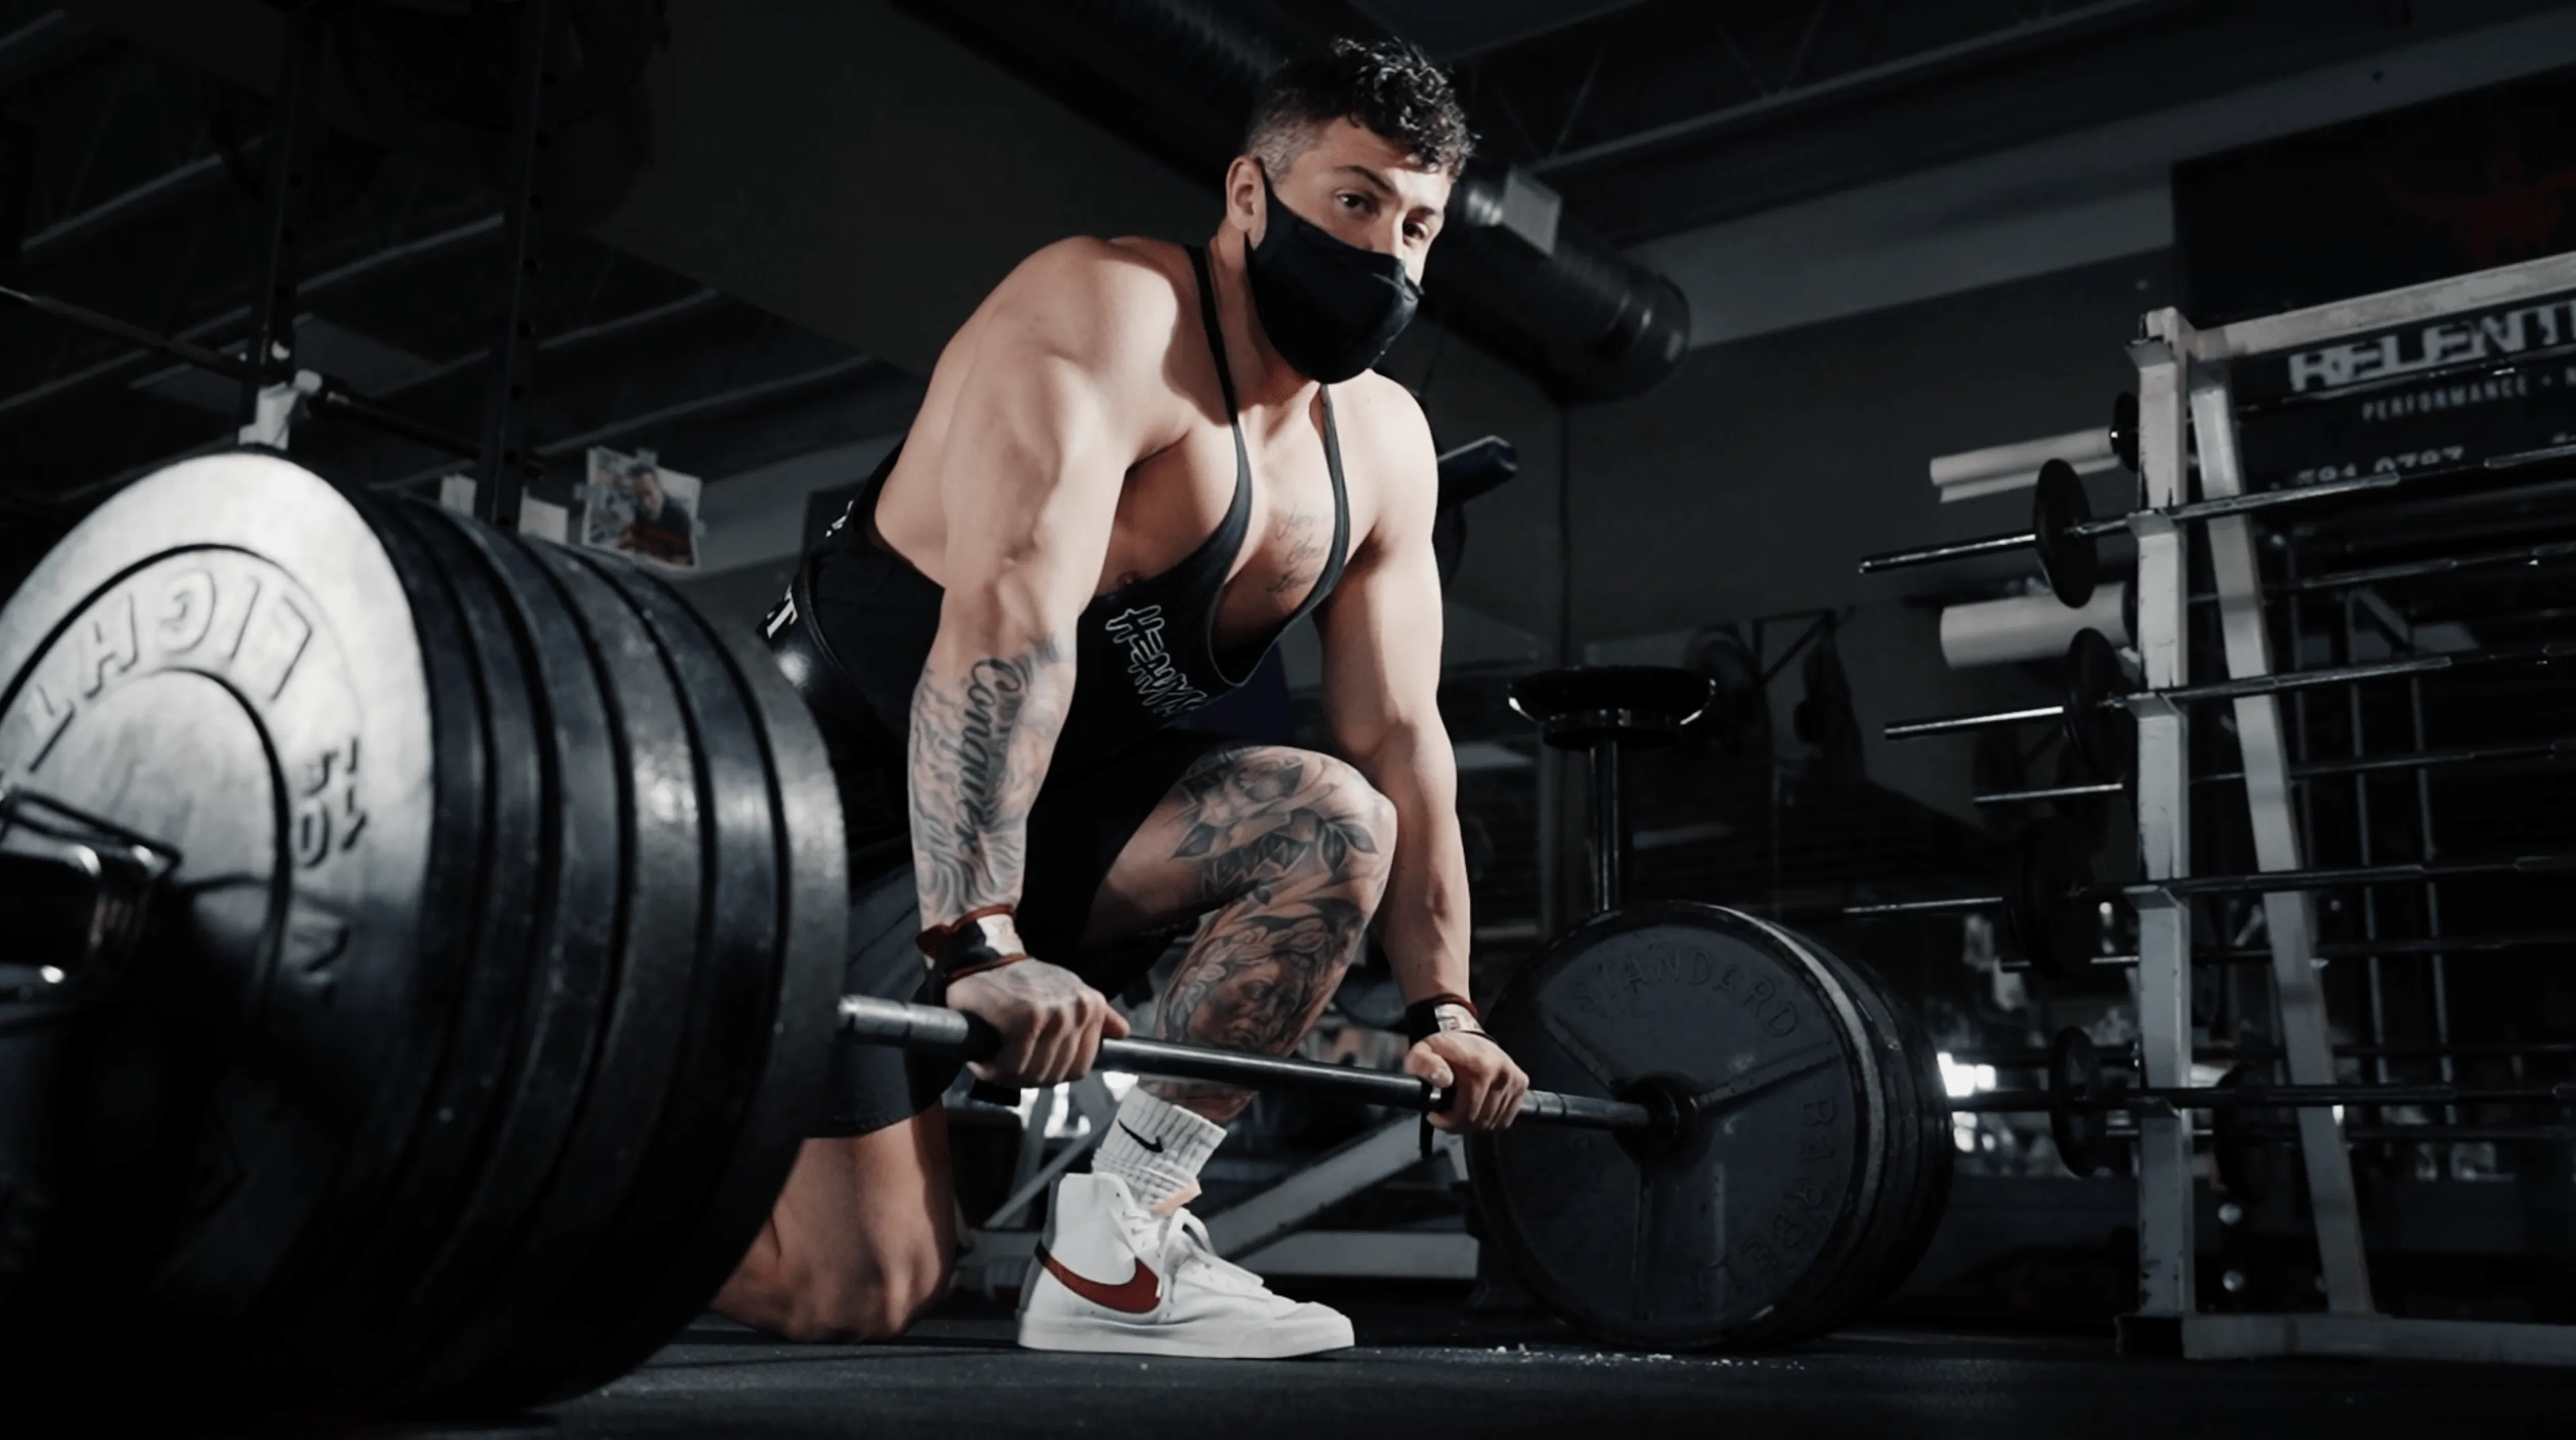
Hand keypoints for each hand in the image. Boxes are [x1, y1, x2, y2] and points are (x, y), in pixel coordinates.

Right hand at [944, 959, 1130, 1086]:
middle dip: (1027, 1077)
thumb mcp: (1067, 991)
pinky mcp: (1026, 1018)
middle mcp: (1079, 1009)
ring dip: (1008, 1075)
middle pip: (1056, 1075)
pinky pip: (1013, 1066)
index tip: (1029, 1064)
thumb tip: (1122, 1032)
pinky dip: (992, 1068)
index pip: (1080, 1068)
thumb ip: (1097, 1015)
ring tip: (995, 1059)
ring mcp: (1055, 1013)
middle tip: (1005, 1064)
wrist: (985, 958)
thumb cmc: (1022, 980)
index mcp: (1093, 1006)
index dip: (1051, 1073)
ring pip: (1034, 1074)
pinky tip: (985, 1057)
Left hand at [1404, 1029, 1527, 1132]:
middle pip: (1481, 1120)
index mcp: (1478, 1066)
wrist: (1468, 1037)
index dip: (1448, 1121)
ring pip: (1493, 1122)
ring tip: (1460, 1110)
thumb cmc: (1444, 1050)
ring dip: (1474, 1123)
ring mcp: (1514, 1079)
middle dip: (1460, 1124)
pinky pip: (1505, 1118)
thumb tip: (1442, 1079)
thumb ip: (1424, 1065)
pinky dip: (1490, 1119)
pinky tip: (1477, 1107)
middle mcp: (1501, 1072)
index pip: (1467, 1112)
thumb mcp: (1422, 1053)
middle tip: (1446, 1116)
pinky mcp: (1521, 1083)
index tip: (1435, 1115)